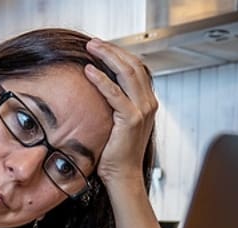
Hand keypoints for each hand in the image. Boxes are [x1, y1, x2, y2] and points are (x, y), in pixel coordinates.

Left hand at [84, 38, 157, 191]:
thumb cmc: (116, 152)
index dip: (119, 53)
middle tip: (93, 42)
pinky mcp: (131, 119)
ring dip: (107, 57)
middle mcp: (148, 102)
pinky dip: (101, 80)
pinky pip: (114, 93)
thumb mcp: (117, 122)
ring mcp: (142, 110)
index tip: (101, 46)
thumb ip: (115, 103)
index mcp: (147, 101)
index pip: (136, 67)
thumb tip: (98, 87)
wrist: (123, 176)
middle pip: (132, 65)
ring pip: (127, 73)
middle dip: (112, 50)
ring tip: (91, 48)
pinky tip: (88, 71)